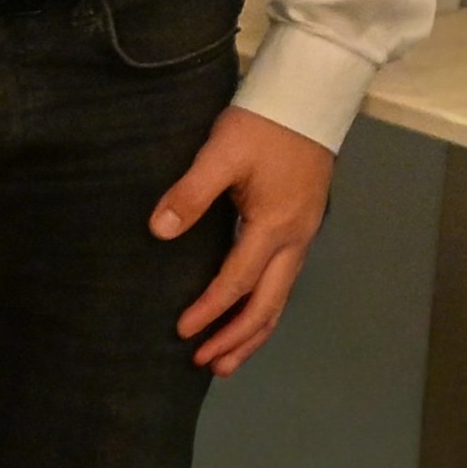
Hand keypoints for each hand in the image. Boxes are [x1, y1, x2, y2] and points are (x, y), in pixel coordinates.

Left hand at [157, 104, 335, 373]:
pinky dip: (264, 308)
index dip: (209, 310)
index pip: (237, 282)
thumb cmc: (261, 125)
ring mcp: (302, 236)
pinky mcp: (300, 228)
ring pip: (280, 298)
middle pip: (268, 305)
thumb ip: (190, 194)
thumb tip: (159, 232)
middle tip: (207, 365)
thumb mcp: (220, 153)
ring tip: (227, 360)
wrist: (308, 102)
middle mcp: (295, 240)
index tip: (182, 332)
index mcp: (274, 226)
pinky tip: (247, 318)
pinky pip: (283, 282)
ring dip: (254, 331)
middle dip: (238, 338)